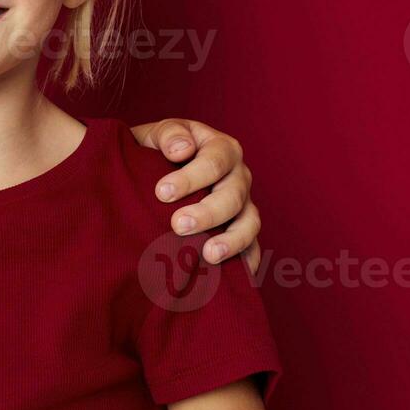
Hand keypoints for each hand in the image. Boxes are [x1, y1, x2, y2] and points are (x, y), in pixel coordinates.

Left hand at [130, 119, 260, 274]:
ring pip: (249, 223)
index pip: (214, 162)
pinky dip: (247, 260)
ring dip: (231, 240)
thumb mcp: (158, 133)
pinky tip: (234, 276)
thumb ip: (169, 134)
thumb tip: (181, 149)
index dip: (190, 178)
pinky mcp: (241, 229)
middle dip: (206, 213)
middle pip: (232, 196)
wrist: (158, 167)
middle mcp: (238, 176)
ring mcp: (243, 204)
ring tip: (208, 254)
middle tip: (177, 225)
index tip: (162, 192)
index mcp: (221, 148)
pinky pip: (252, 246)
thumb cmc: (158, 149)